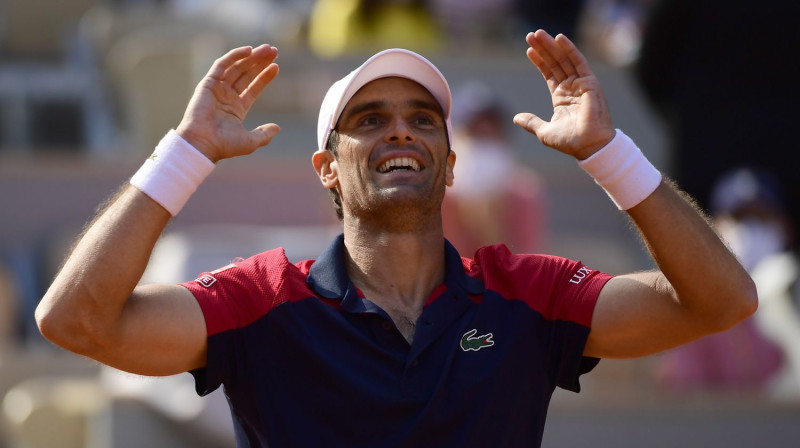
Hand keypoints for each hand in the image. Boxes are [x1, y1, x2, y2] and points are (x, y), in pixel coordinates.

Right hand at [176, 44, 280, 162]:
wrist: (203, 143)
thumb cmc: (225, 145)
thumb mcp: (250, 141)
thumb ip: (264, 134)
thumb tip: (277, 128)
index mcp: (236, 109)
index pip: (253, 88)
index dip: (264, 77)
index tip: (276, 67)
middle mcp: (227, 97)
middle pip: (246, 74)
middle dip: (260, 62)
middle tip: (274, 50)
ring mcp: (217, 89)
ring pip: (237, 67)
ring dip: (251, 56)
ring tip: (267, 48)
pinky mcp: (208, 83)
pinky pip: (222, 65)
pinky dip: (234, 56)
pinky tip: (249, 50)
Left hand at [513, 30, 614, 159]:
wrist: (588, 146)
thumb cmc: (569, 142)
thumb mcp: (544, 131)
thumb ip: (531, 122)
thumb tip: (516, 118)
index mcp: (561, 98)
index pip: (549, 74)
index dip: (539, 62)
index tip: (529, 50)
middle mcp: (572, 88)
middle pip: (555, 63)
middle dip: (542, 49)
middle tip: (530, 35)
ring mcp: (581, 84)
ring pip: (564, 59)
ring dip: (551, 46)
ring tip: (538, 33)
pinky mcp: (589, 82)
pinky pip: (579, 61)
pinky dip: (569, 49)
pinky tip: (558, 38)